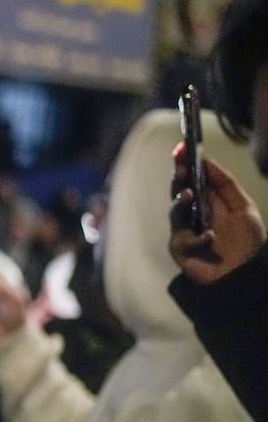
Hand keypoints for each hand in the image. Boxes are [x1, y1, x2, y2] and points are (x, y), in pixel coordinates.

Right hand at [169, 148, 265, 283]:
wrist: (246, 272)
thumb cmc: (245, 241)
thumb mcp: (243, 207)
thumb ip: (226, 185)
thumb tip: (208, 162)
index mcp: (205, 201)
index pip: (190, 178)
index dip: (184, 163)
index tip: (181, 148)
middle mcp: (191, 214)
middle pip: (178, 192)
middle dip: (177, 179)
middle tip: (179, 168)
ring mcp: (183, 231)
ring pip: (175, 213)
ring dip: (180, 202)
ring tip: (189, 194)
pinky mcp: (181, 250)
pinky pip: (185, 240)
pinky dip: (198, 237)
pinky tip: (210, 236)